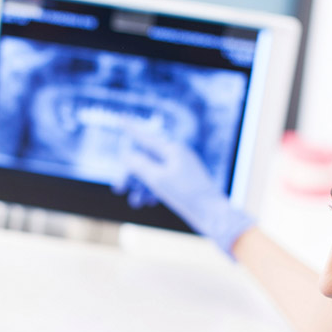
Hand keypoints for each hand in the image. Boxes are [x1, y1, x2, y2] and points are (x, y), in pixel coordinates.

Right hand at [117, 129, 253, 258]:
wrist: (213, 214)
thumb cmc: (186, 194)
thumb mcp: (157, 179)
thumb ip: (139, 165)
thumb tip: (127, 154)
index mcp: (172, 149)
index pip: (145, 137)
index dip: (130, 128)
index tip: (120, 117)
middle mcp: (177, 156)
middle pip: (146, 160)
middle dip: (131, 175)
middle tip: (118, 188)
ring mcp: (181, 170)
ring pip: (152, 174)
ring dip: (140, 187)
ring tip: (136, 202)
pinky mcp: (183, 184)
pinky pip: (162, 183)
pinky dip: (152, 191)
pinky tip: (149, 203)